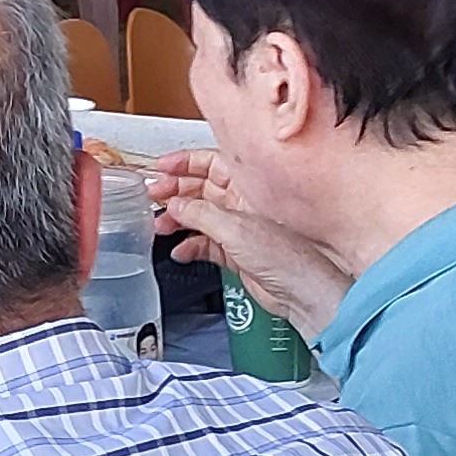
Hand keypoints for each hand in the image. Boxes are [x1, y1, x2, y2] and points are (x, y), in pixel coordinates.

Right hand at [144, 149, 349, 334]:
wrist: (301, 291)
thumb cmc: (286, 257)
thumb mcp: (235, 228)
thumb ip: (201, 214)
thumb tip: (176, 205)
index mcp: (247, 189)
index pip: (210, 165)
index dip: (184, 163)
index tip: (161, 168)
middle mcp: (242, 206)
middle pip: (201, 190)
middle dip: (175, 192)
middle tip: (154, 197)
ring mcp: (238, 230)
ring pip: (200, 218)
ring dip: (178, 220)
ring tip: (161, 226)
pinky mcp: (236, 255)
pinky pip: (206, 245)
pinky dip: (191, 247)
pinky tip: (182, 251)